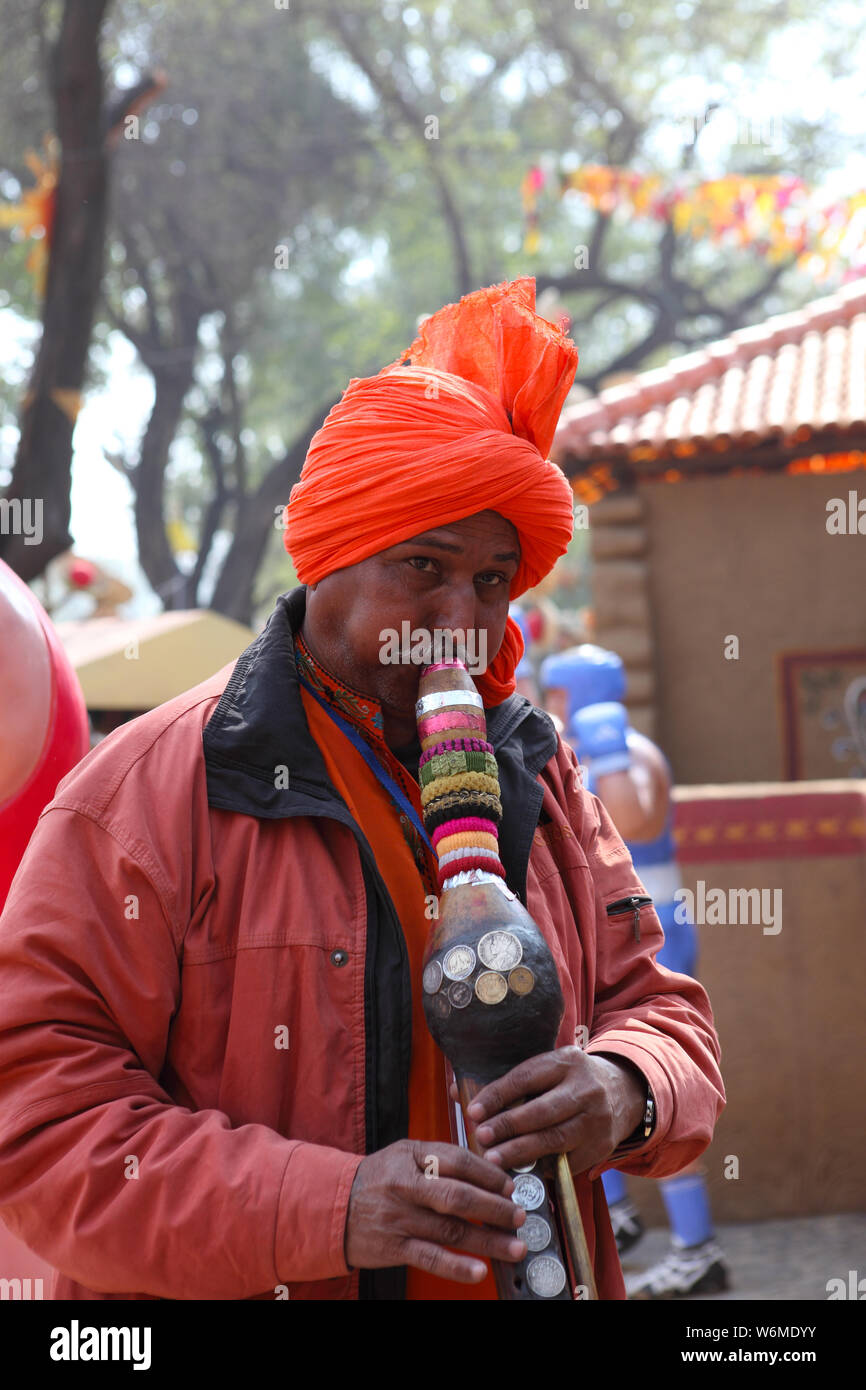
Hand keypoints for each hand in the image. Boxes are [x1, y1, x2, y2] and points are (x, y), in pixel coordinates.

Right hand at [344, 1139, 527, 1282]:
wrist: (332, 1204)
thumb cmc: (378, 1178)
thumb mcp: (404, 1154)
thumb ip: (440, 1158)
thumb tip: (487, 1172)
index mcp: (411, 1155)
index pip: (458, 1160)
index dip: (488, 1174)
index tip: (509, 1186)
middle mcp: (406, 1185)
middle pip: (458, 1196)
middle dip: (494, 1208)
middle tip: (519, 1215)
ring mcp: (400, 1218)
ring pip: (450, 1230)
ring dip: (487, 1240)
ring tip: (514, 1246)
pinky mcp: (394, 1247)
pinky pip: (431, 1258)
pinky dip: (457, 1267)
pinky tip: (480, 1270)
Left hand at [456, 1047, 646, 1174]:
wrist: (622, 1092)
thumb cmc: (569, 1081)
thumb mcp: (547, 1069)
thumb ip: (508, 1083)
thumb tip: (458, 1094)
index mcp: (566, 1061)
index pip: (526, 1078)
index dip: (497, 1095)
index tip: (473, 1111)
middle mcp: (585, 1088)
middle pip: (542, 1111)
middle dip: (508, 1126)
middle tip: (481, 1137)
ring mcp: (596, 1119)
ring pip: (554, 1139)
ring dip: (520, 1151)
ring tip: (493, 1160)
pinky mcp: (601, 1146)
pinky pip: (567, 1161)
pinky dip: (542, 1167)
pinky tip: (521, 1172)